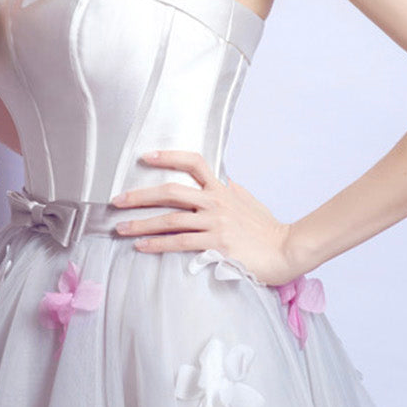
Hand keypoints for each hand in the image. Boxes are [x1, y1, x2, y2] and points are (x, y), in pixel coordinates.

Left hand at [111, 149, 299, 287]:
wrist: (288, 250)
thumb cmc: (269, 230)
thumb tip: (222, 183)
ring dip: (141, 224)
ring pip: (170, 219)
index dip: (169, 156)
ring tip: (121, 228)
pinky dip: (158, 244)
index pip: (194, 163)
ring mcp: (216, 224)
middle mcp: (216, 202)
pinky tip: (141, 246)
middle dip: (140, 195)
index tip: (146, 157)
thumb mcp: (249, 202)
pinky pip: (180, 242)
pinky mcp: (216, 245)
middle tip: (118, 200)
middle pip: (171, 191)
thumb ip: (231, 192)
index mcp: (223, 190)